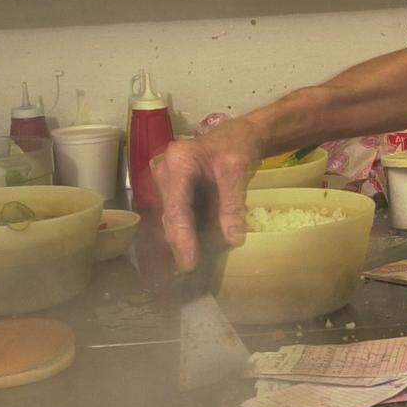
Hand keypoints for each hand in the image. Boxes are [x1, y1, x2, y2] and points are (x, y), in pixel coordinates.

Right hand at [152, 118, 263, 270]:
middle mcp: (165, 172)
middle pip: (172, 216)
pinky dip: (190, 232)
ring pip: (175, 219)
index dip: (182, 237)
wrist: (240, 134)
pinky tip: (198, 251)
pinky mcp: (176, 192)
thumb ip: (233, 205)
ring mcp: (168, 182)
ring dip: (186, 240)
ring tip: (195, 265)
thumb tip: (232, 240)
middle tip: (191, 272)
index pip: (177, 207)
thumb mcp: (238, 172)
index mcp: (178, 163)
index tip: (189, 263)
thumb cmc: (237, 145)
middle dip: (181, 244)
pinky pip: (181, 216)